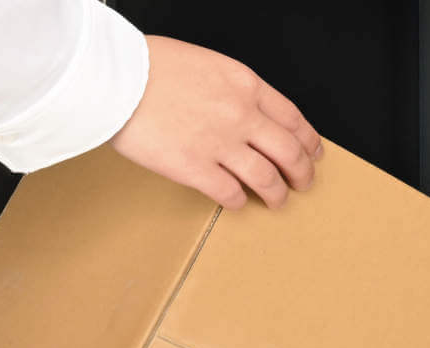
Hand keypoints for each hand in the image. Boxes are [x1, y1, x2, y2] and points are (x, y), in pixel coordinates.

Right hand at [110, 36, 322, 209]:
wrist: (117, 78)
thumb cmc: (149, 66)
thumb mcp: (206, 64)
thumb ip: (230, 89)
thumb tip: (243, 113)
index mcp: (245, 85)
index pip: (292, 118)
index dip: (308, 141)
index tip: (312, 152)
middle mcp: (240, 115)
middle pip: (288, 152)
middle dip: (302, 173)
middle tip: (303, 184)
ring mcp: (220, 144)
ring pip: (266, 178)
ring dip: (277, 194)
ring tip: (277, 201)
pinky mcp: (195, 169)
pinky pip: (230, 193)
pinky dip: (239, 201)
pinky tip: (238, 202)